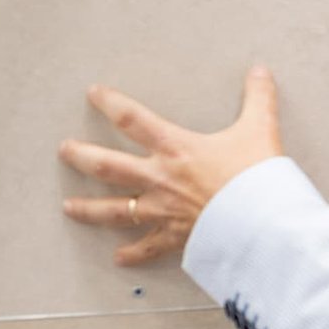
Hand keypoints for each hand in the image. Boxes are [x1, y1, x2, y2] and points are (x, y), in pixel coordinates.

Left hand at [59, 66, 282, 264]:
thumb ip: (258, 97)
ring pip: (115, 210)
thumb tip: (260, 71)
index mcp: (176, 148)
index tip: (94, 94)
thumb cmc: (257, 175)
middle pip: (107, 166)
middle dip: (81, 156)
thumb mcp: (261, 128)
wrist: (263, 221)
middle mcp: (160, 178)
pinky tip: (118, 257)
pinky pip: (147, 246)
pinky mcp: (175, 236)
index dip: (111, 103)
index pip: (133, 120)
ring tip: (68, 206)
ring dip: (88, 208)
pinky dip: (132, 253)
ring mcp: (163, 210)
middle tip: (65, 151)